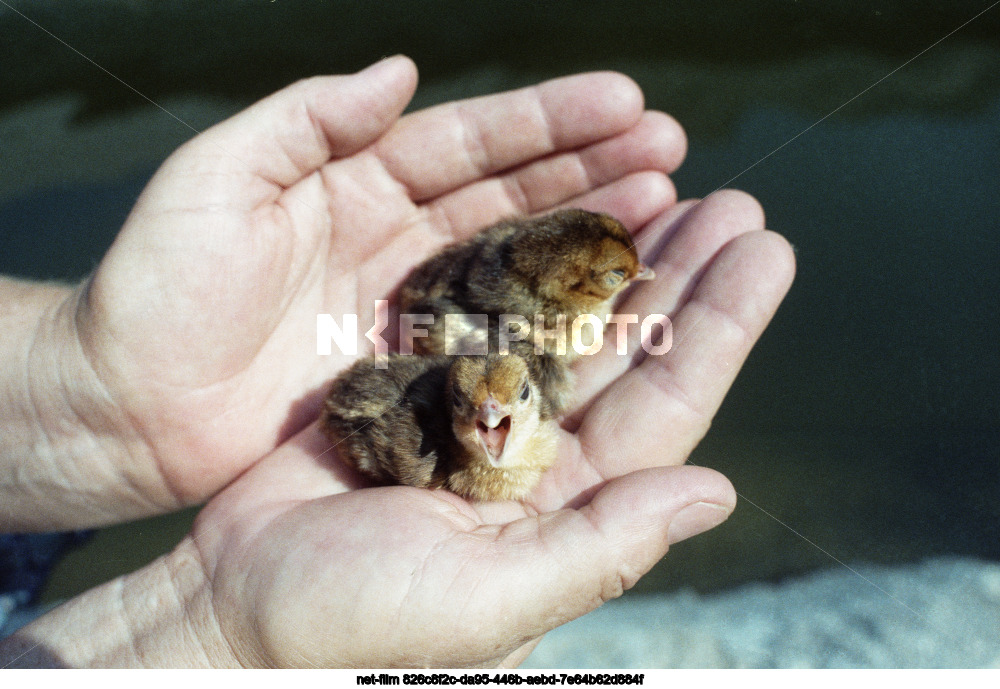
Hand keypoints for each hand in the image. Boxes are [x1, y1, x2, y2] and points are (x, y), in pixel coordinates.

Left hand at [58, 55, 689, 518]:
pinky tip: (610, 308)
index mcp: (359, 179)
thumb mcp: (221, 177)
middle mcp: (399, 237)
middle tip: (677, 158)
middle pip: (515, 196)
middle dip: (595, 172)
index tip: (630, 104)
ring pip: (518, 265)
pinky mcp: (411, 373)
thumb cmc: (158, 284)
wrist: (123, 403)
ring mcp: (411, 306)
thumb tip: (403, 70)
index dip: (552, 121)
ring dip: (590, 241)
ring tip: (667, 216)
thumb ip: (308, 119)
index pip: (472, 140)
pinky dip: (552, 323)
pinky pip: (493, 340)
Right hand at [185, 191, 793, 667]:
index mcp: (566, 507)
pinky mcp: (419, 389)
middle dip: (682, 277)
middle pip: (630, 352)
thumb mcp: (489, 598)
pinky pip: (484, 316)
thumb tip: (717, 494)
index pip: (667, 407)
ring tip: (662, 192)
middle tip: (733, 202)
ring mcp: (478, 417)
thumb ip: (602, 549)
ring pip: (565, 325)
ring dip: (612, 262)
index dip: (722, 328)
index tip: (767, 251)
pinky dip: (521, 268)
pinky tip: (555, 221)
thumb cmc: (357, 626)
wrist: (239, 607)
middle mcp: (536, 457)